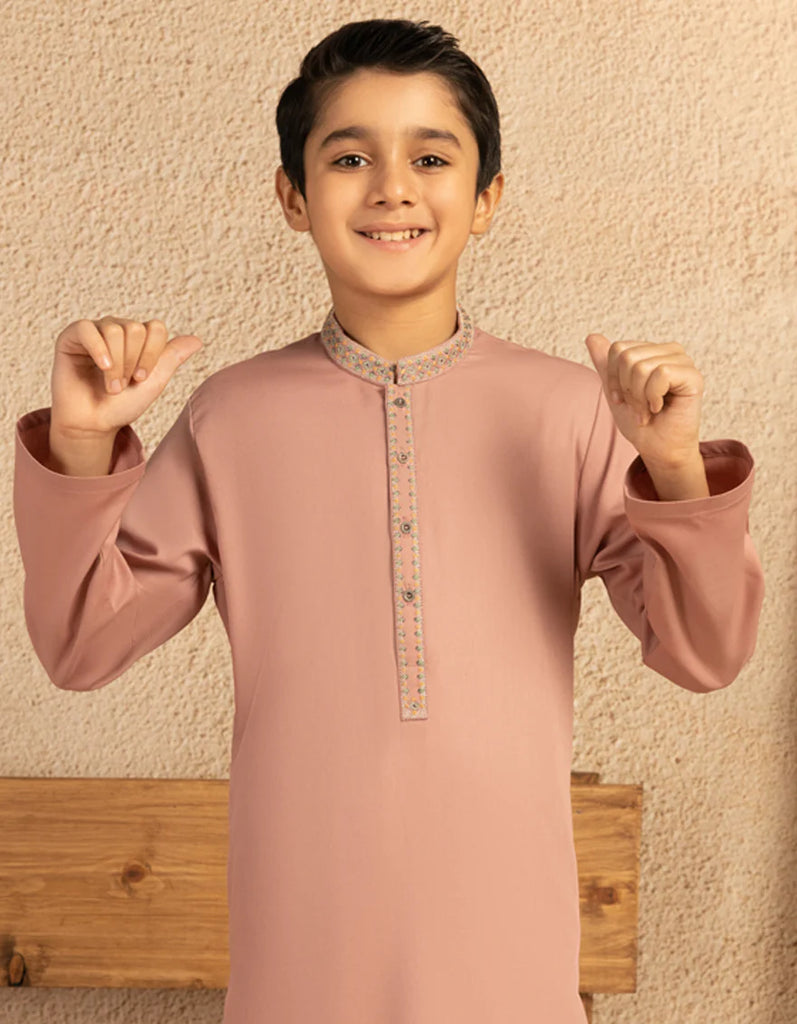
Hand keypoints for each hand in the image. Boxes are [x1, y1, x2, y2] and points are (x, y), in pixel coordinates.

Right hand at [50, 317, 202, 439]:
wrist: (93, 423)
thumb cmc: (122, 404)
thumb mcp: (154, 382)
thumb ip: (172, 358)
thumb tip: (197, 340)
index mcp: (138, 339)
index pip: (155, 328)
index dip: (152, 355)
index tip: (142, 379)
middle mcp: (117, 329)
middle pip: (136, 329)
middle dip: (133, 361)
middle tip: (125, 384)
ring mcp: (95, 331)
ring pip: (115, 330)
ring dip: (117, 364)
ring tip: (112, 386)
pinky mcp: (72, 337)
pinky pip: (87, 329)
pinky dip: (98, 349)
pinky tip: (103, 366)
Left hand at [584, 334, 703, 468]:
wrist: (657, 449)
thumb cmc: (640, 423)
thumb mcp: (616, 390)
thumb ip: (606, 364)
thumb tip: (592, 336)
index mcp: (653, 351)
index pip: (618, 349)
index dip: (613, 378)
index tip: (622, 399)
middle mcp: (670, 351)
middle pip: (627, 357)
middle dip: (627, 389)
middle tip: (638, 407)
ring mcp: (683, 362)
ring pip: (642, 366)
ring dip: (639, 397)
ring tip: (648, 410)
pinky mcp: (693, 376)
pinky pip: (661, 374)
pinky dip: (653, 397)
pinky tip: (660, 407)